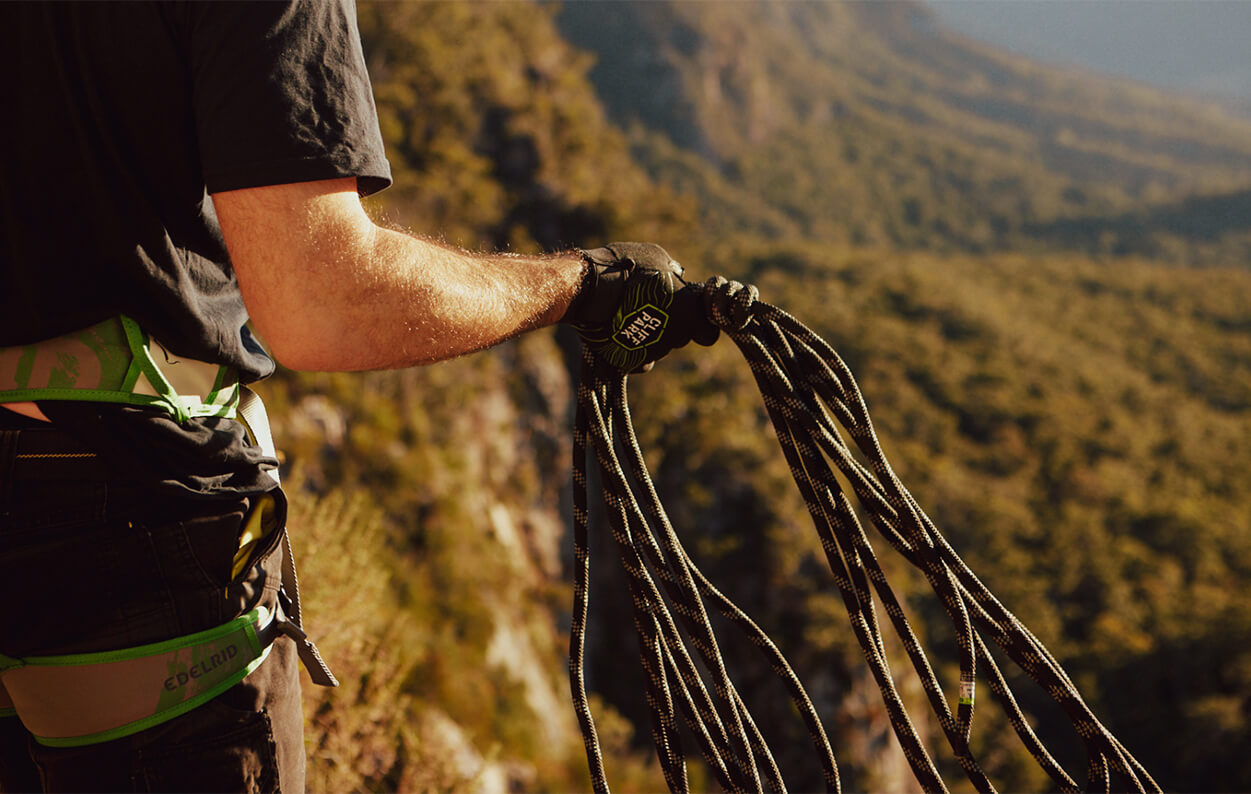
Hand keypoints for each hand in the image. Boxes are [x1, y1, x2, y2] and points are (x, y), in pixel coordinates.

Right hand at [562, 242, 717, 372]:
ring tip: (630, 315)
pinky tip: (622, 333)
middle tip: (651, 308)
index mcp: (689, 312)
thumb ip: (672, 271)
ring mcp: (654, 351)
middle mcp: (676, 336)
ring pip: (659, 347)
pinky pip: (640, 360)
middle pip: (681, 337)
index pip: (708, 334)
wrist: (590, 288)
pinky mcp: (631, 361)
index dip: (700, 326)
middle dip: (671, 325)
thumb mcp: (656, 257)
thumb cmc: (626, 267)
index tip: (689, 316)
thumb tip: (677, 274)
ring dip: (651, 335)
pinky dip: (634, 351)